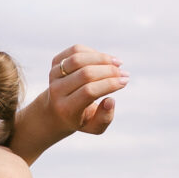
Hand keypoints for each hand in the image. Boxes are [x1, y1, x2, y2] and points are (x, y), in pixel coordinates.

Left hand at [10, 46, 126, 161]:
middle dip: (109, 71)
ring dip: (102, 58)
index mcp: (66, 108)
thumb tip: (110, 100)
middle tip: (124, 73)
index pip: (89, 92)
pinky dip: (93, 52)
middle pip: (85, 74)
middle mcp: (56, 91)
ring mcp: (53, 75)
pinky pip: (75, 50)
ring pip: (79, 58)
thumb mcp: (94, 127)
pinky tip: (104, 59)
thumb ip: (104, 119)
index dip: (109, 84)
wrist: (56, 110)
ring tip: (117, 63)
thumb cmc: (81, 118)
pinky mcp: (55, 62)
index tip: (125, 81)